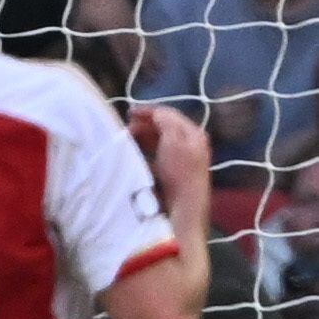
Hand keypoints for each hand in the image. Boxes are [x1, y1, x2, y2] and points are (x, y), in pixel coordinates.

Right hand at [132, 102, 212, 218]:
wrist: (182, 207)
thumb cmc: (179, 171)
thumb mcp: (174, 140)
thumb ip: (166, 121)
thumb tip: (154, 113)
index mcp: (193, 134)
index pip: (169, 114)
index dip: (149, 111)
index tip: (128, 112)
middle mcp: (189, 145)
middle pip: (163, 128)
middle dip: (143, 126)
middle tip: (125, 129)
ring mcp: (181, 160)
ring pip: (157, 142)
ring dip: (141, 139)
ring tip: (126, 142)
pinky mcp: (171, 175)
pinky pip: (154, 157)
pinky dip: (142, 153)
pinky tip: (133, 157)